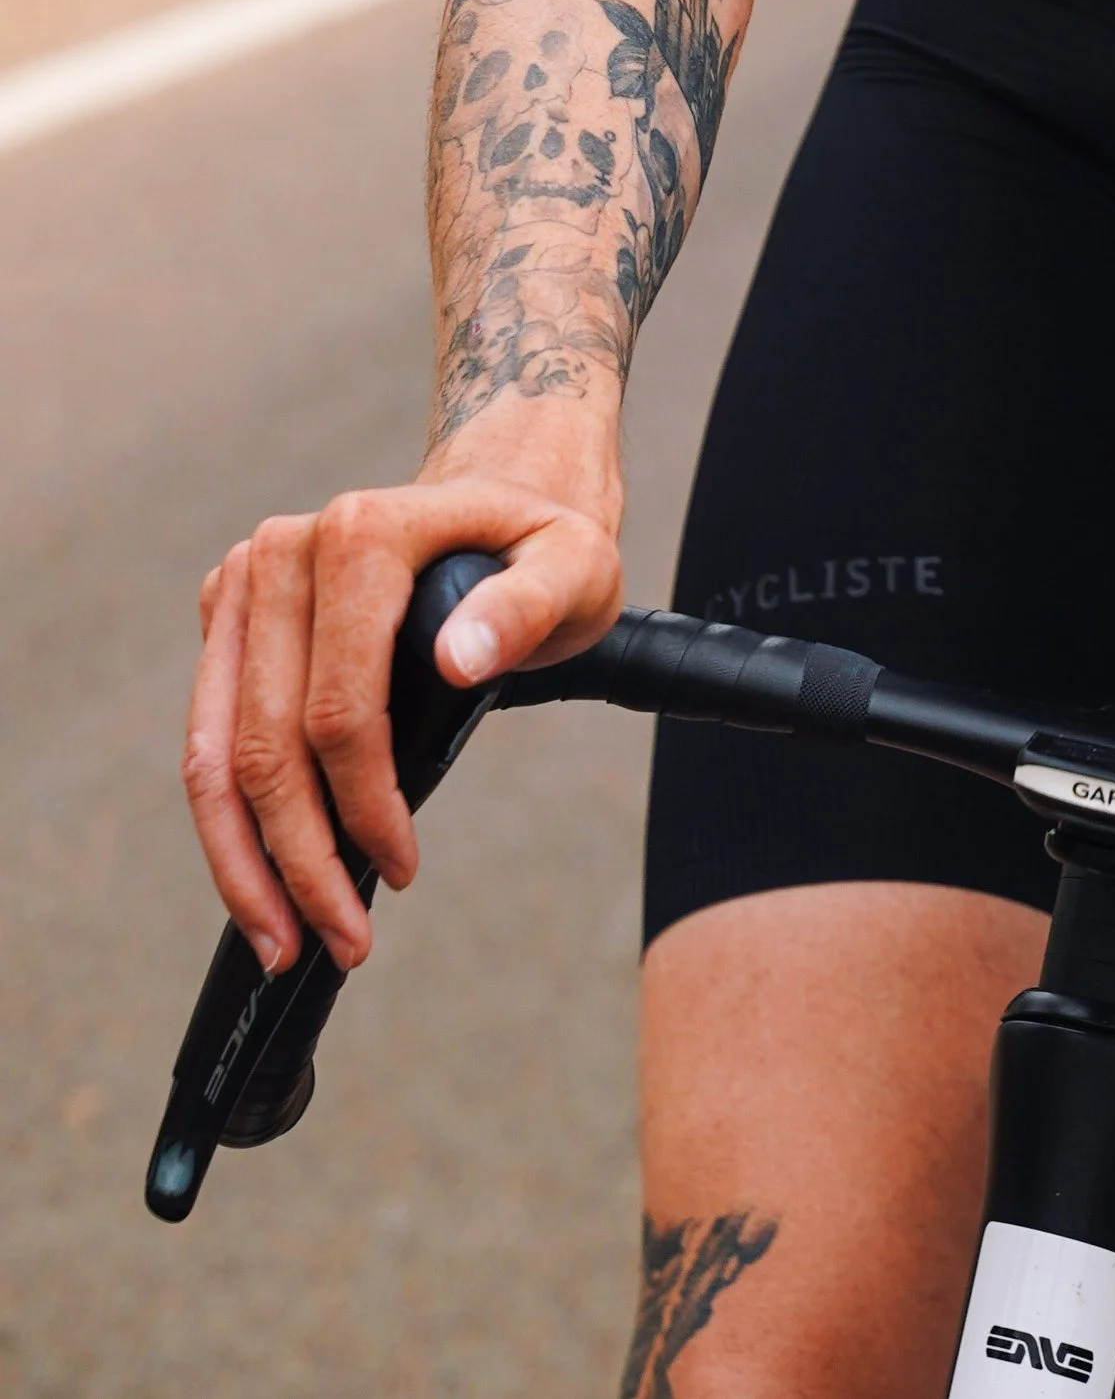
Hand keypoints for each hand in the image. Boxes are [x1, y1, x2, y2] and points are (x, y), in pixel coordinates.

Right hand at [183, 467, 622, 978]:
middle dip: (297, 861)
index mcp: (361, 533)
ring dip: (241, 862)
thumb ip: (529, 606)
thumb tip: (458, 658)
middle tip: (341, 941)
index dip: (365, 805)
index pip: (340, 708)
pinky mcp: (228, 615)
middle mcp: (283, 550)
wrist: (492, 503)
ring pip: (213, 752)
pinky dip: (228, 821)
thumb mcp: (576, 567)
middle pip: (264, 743)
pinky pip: (208, 738)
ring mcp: (245, 582)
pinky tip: (262, 882)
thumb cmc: (538, 546)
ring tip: (284, 941)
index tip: (405, 870)